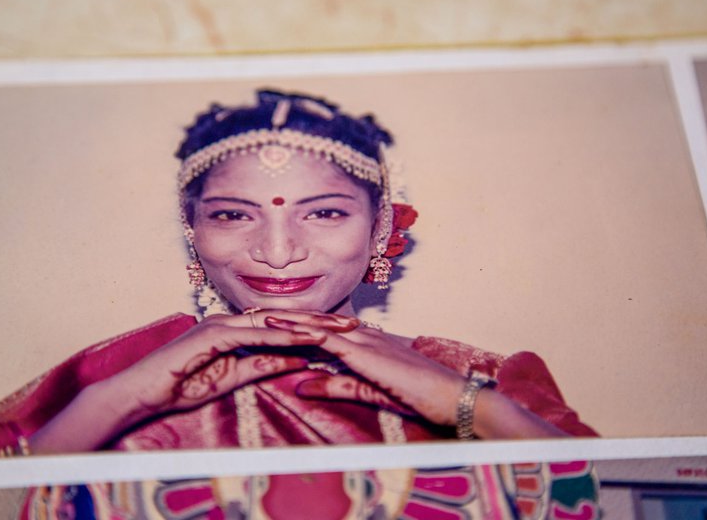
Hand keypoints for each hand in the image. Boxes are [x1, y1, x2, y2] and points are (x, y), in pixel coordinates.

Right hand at [111, 312, 340, 416]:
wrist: (140, 393)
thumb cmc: (180, 386)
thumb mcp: (232, 379)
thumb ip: (262, 366)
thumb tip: (299, 360)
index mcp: (235, 329)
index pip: (282, 325)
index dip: (314, 327)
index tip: (344, 333)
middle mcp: (230, 320)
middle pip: (284, 318)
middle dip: (320, 320)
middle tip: (355, 324)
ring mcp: (220, 324)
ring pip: (273, 322)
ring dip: (308, 325)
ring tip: (339, 329)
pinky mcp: (211, 335)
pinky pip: (254, 335)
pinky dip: (283, 337)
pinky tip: (306, 340)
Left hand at [262, 311, 568, 438]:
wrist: (454, 397)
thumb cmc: (421, 397)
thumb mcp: (370, 392)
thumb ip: (337, 385)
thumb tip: (301, 384)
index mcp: (366, 343)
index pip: (324, 330)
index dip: (297, 323)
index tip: (269, 320)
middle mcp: (364, 335)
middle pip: (316, 321)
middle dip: (284, 315)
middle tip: (252, 309)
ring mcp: (365, 340)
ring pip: (317, 325)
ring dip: (286, 318)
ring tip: (256, 313)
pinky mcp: (366, 352)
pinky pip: (327, 339)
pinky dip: (302, 331)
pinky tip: (280, 327)